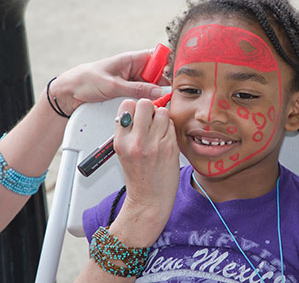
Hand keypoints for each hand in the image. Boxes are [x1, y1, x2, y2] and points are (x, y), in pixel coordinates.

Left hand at [48, 50, 170, 114]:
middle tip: (165, 97)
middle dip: (163, 85)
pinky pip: (144, 95)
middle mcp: (134, 69)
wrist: (69, 93)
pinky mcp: (129, 92)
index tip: (171, 81)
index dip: (167, 67)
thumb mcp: (114, 86)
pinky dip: (147, 101)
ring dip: (154, 95)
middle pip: (158, 74)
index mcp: (131, 59)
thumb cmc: (86, 80)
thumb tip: (159, 92)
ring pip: (152, 87)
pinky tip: (147, 107)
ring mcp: (132, 81)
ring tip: (156, 104)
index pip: (158, 57)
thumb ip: (138, 89)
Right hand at [113, 98, 179, 241]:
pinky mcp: (171, 147)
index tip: (138, 114)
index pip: (126, 105)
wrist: (150, 200)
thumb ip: (129, 130)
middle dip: (149, 108)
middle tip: (151, 120)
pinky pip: (172, 125)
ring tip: (159, 131)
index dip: (134, 107)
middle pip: (145, 104)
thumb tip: (140, 108)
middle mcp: (136, 141)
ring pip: (162, 112)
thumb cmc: (138, 177)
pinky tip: (166, 140)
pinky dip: (170, 129)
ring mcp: (155, 144)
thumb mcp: (124, 152)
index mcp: (121, 141)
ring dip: (162, 118)